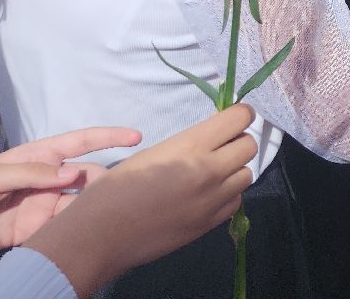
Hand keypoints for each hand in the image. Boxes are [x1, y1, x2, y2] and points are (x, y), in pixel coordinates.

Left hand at [0, 126, 139, 255]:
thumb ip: (34, 172)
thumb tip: (72, 174)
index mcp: (42, 156)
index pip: (82, 141)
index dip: (109, 136)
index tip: (135, 137)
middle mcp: (51, 179)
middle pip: (88, 175)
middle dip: (106, 179)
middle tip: (123, 189)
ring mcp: (47, 204)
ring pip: (82, 202)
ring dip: (96, 206)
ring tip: (112, 212)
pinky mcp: (40, 229)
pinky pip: (66, 227)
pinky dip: (79, 229)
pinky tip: (90, 233)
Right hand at [25, 104, 256, 297]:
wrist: (99, 236)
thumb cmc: (115, 189)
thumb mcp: (155, 151)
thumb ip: (190, 143)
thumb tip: (214, 136)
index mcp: (190, 146)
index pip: (240, 118)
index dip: (241, 114)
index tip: (234, 116)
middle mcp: (208, 171)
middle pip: (249, 145)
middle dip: (238, 140)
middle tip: (221, 145)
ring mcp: (212, 201)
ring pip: (246, 174)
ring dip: (234, 169)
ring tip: (213, 172)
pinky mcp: (208, 225)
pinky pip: (235, 201)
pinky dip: (228, 195)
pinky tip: (208, 195)